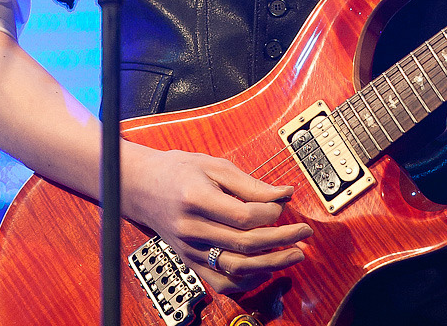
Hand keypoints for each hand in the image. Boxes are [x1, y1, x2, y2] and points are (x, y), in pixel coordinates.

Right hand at [121, 144, 312, 294]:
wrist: (142, 187)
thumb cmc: (178, 170)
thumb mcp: (214, 165)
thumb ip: (249, 183)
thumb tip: (283, 192)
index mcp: (197, 198)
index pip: (243, 216)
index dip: (270, 214)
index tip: (284, 204)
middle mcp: (192, 228)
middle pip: (244, 244)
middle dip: (281, 240)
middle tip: (304, 233)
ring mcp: (190, 249)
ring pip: (236, 268)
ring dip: (271, 264)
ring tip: (295, 254)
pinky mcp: (190, 262)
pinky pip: (221, 282)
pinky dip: (247, 281)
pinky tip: (266, 269)